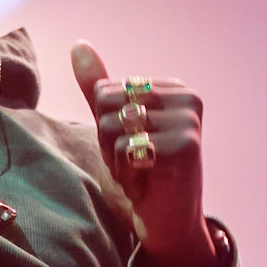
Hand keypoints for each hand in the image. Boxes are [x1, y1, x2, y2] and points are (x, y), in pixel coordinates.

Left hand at [70, 40, 218, 266]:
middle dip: (109, 140)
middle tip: (135, 161)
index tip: (133, 145)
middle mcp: (186, 98)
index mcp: (173, 87)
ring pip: (112, 127)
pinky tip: (147, 183)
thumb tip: (79, 45)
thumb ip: (99, 86)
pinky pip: (125, 149)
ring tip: (141, 172)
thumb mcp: (115, 124)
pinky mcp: (185, 147)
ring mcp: (188, 122)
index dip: (106, 124)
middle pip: (107, 104)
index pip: (105, 91)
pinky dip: (126, 173)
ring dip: (116, 159)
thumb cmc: (141, 170)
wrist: (166, 221)